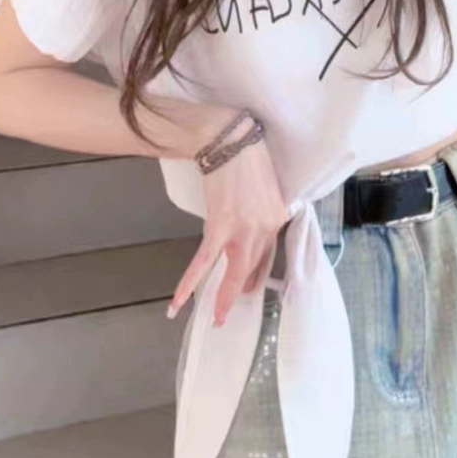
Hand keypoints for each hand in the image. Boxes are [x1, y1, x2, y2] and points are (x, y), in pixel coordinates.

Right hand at [167, 133, 289, 325]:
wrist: (229, 140)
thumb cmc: (248, 157)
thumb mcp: (267, 186)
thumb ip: (263, 210)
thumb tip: (252, 224)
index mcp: (277, 217)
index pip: (268, 253)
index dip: (258, 273)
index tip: (251, 287)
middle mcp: (265, 227)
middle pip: (254, 266)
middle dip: (243, 290)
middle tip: (230, 311)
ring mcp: (243, 229)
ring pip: (235, 271)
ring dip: (223, 296)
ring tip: (216, 317)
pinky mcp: (220, 226)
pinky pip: (205, 260)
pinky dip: (190, 282)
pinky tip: (179, 301)